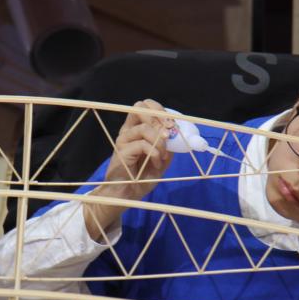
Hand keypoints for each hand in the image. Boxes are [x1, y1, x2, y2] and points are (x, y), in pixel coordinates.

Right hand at [83, 100, 174, 238]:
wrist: (128, 194)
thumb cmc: (142, 176)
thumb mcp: (161, 159)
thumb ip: (168, 146)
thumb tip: (177, 133)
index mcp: (135, 129)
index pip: (144, 106)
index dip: (159, 109)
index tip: (171, 123)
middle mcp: (127, 131)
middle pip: (139, 108)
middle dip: (158, 118)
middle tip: (168, 133)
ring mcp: (123, 141)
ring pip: (144, 128)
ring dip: (159, 142)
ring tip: (163, 155)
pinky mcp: (121, 152)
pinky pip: (142, 145)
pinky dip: (155, 154)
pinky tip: (156, 164)